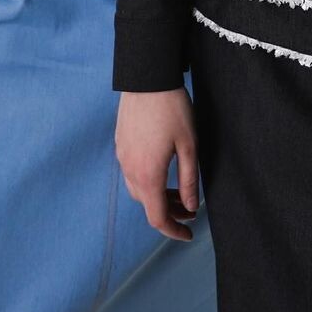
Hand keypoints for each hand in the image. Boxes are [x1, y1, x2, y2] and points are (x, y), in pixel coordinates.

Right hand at [116, 89, 199, 240]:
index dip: (173, 231)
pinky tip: (162, 168)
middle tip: (190, 209)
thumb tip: (191, 206)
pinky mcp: (120, 143)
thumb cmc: (172, 108)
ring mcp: (122, 156)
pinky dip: (148, 180)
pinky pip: (132, 172)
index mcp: (148, 175)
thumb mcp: (189, 145)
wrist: (146, 77)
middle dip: (169, 212)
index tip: (189, 234)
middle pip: (148, 204)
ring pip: (138, 189)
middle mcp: (130, 170)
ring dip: (157, 196)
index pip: (157, 217)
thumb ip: (189, 179)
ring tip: (178, 190)